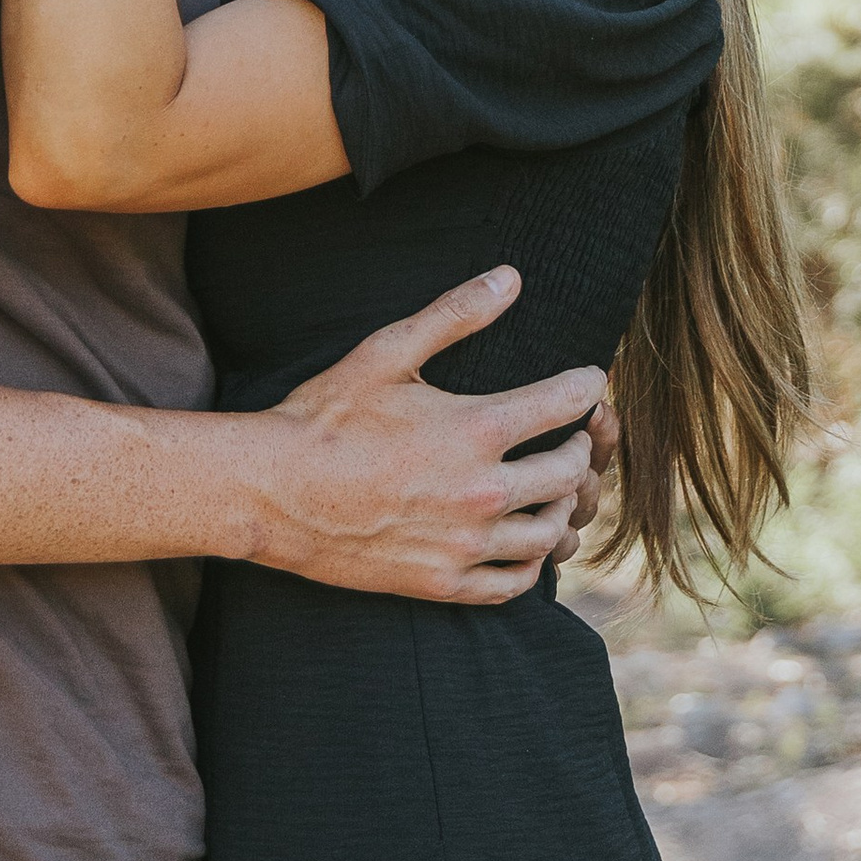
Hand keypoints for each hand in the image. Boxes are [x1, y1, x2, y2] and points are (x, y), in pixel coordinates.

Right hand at [243, 269, 607, 606]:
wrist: (272, 492)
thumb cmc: (325, 416)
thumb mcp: (387, 352)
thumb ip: (455, 314)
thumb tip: (511, 277)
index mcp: (474, 429)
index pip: (564, 404)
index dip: (586, 387)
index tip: (588, 381)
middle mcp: (481, 491)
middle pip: (568, 472)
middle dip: (580, 448)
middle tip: (571, 436)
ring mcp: (464, 544)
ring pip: (549, 532)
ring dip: (562, 506)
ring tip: (551, 489)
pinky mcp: (443, 583)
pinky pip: (514, 583)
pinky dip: (531, 563)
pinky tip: (523, 542)